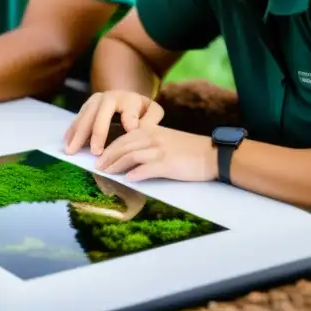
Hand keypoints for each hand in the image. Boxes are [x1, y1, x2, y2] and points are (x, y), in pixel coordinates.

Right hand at [63, 90, 164, 155]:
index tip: (130, 130)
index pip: (129, 109)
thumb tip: (138, 129)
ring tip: (71, 150)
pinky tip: (67, 144)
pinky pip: (77, 120)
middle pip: (101, 113)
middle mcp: (109, 97)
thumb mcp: (152, 112)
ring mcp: (94, 101)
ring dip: (78, 134)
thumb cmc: (142, 111)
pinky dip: (71, 132)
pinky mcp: (85, 108)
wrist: (128, 99)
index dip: (129, 119)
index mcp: (129, 98)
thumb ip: (151, 119)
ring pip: (85, 117)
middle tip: (96, 152)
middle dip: (97, 133)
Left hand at [94, 125, 216, 182]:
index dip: (110, 147)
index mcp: (151, 130)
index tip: (100, 157)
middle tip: (97, 167)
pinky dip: (136, 173)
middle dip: (108, 156)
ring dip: (116, 165)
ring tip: (106, 173)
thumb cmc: (190, 150)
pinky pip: (147, 168)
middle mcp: (153, 137)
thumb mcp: (166, 140)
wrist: (212, 154)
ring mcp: (160, 150)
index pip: (124, 137)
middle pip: (123, 145)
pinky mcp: (168, 163)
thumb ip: (149, 143)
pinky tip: (128, 179)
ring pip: (131, 155)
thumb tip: (131, 156)